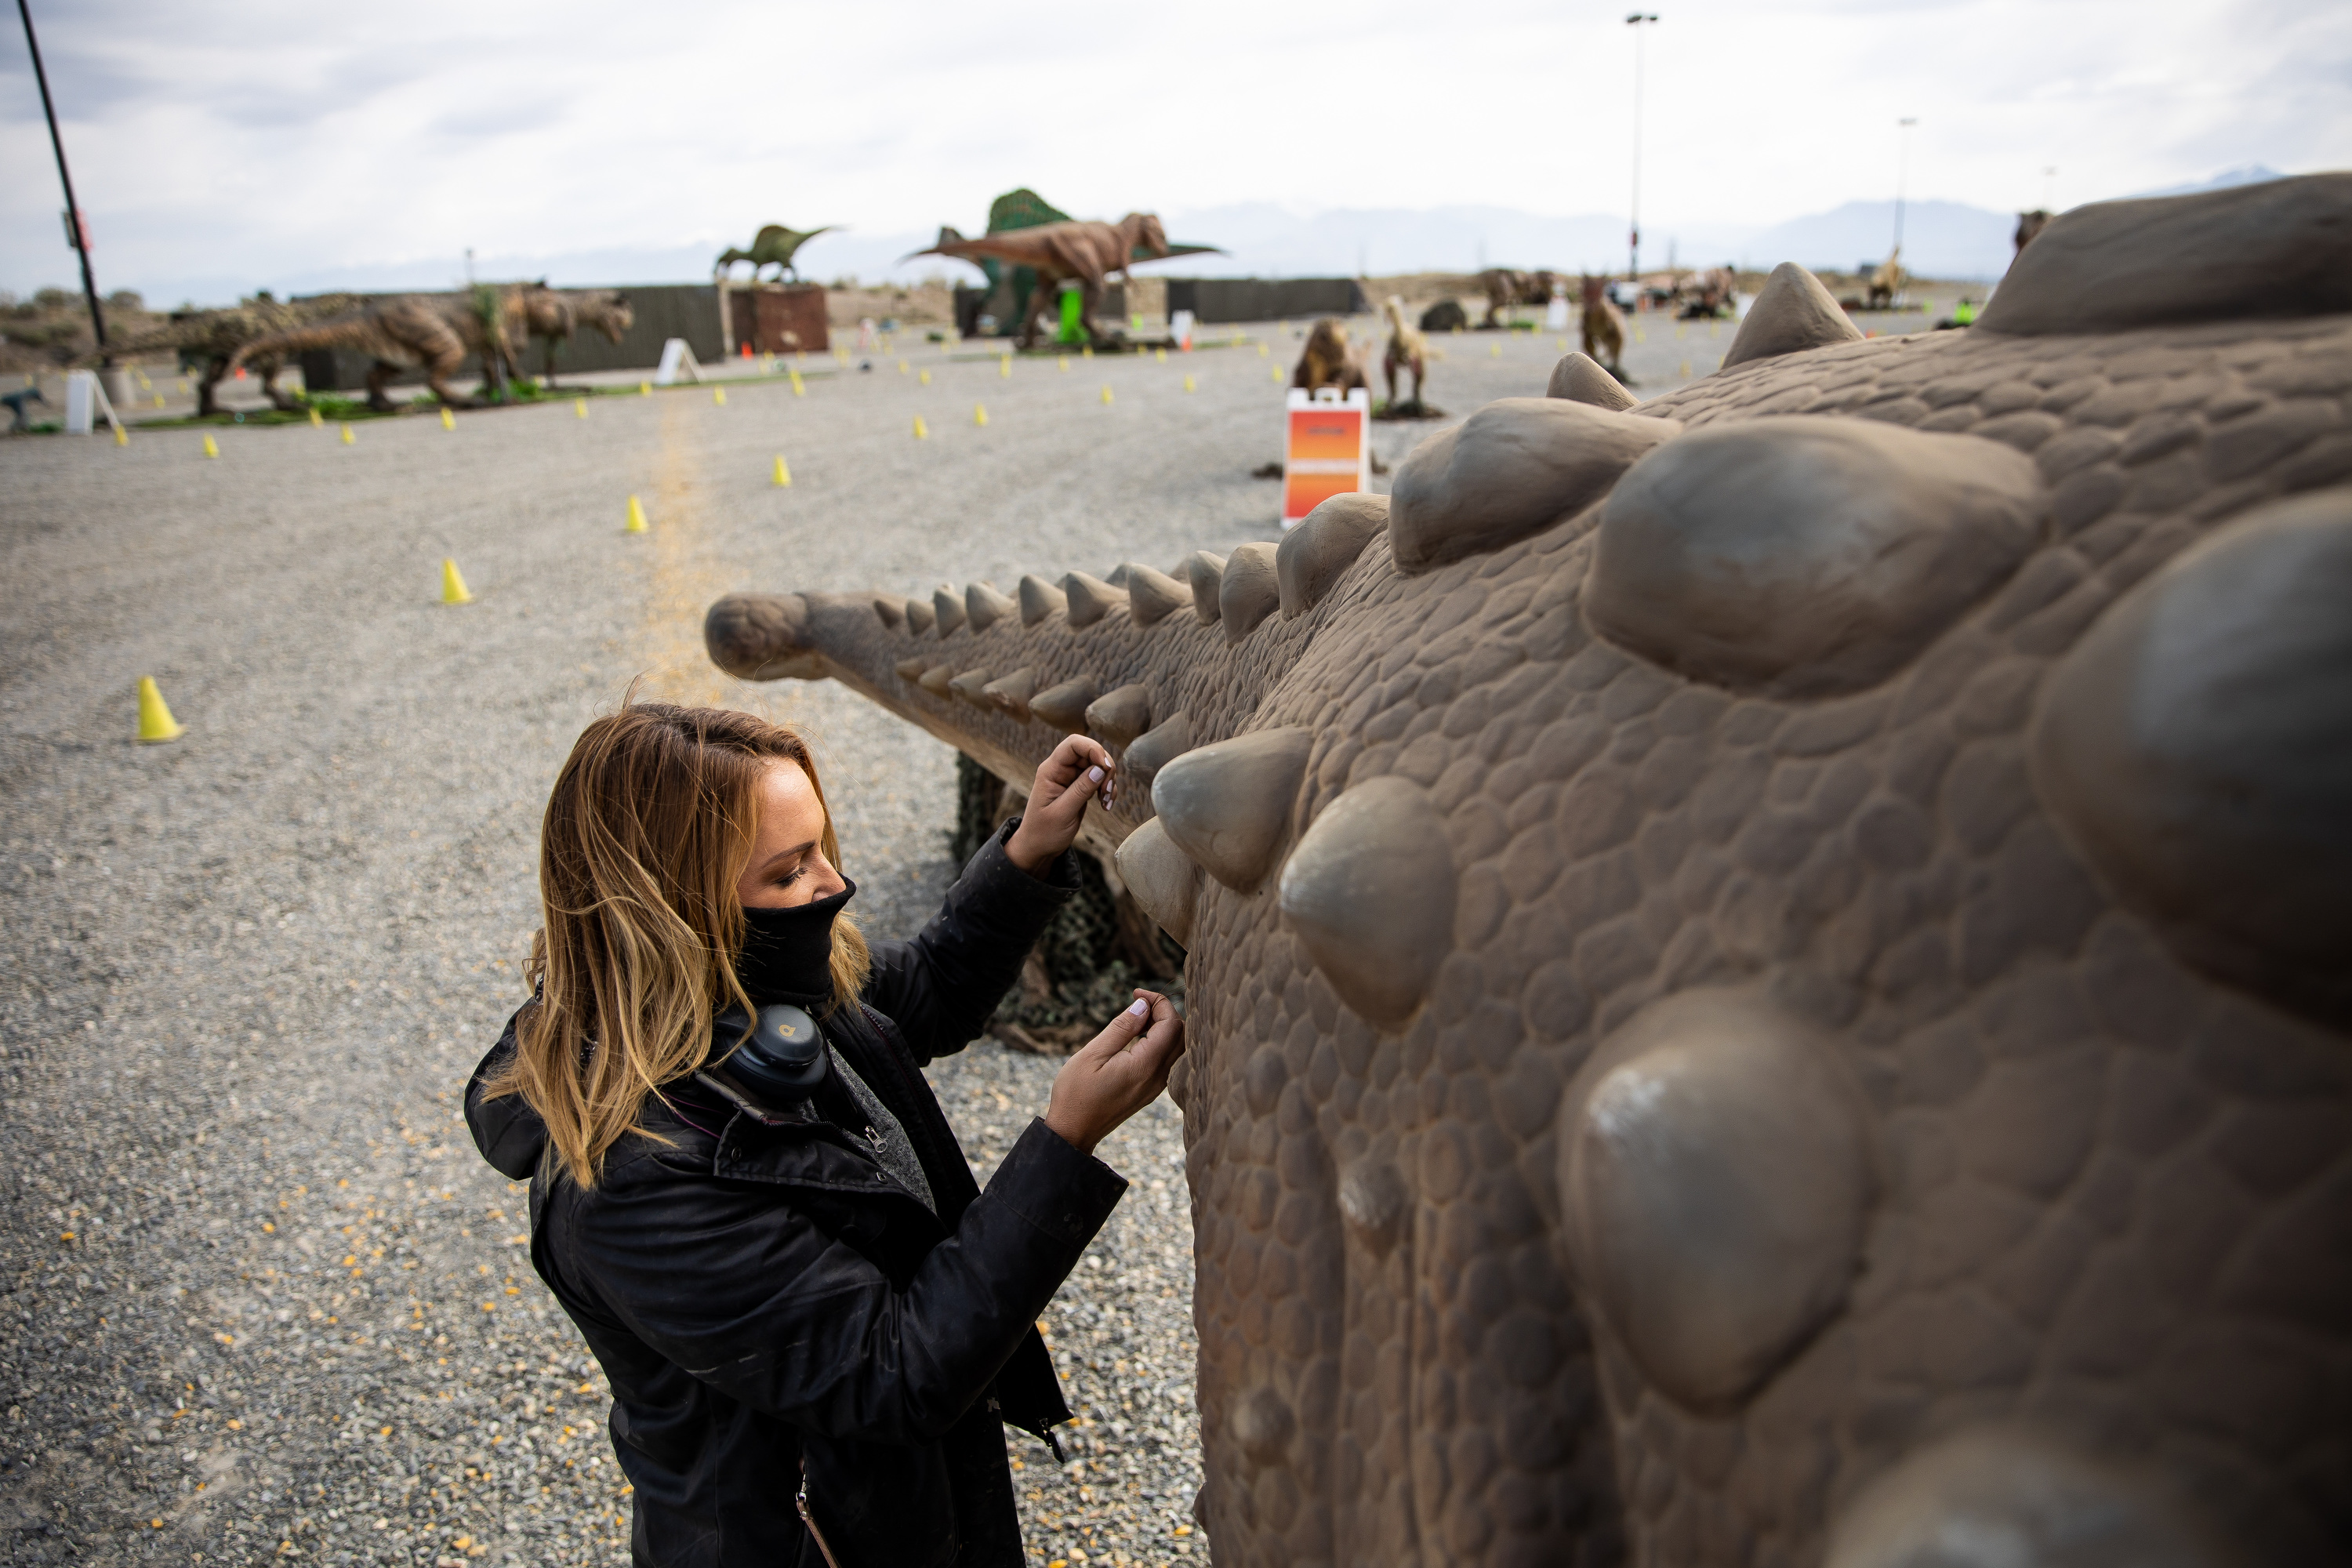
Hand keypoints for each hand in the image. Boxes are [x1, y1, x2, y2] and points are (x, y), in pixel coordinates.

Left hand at [1004, 734, 1116, 876]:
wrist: (1038, 847)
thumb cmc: (1044, 832)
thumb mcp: (1062, 813)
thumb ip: (1081, 790)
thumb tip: (1100, 769)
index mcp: (1051, 770)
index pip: (1073, 744)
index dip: (1093, 749)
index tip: (1106, 768)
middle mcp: (1061, 769)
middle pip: (1090, 752)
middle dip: (1105, 768)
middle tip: (1106, 792)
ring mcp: (1071, 777)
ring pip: (1098, 765)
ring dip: (1108, 781)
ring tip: (1106, 803)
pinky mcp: (1080, 787)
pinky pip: (1100, 779)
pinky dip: (1107, 790)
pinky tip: (1106, 806)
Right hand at [1044, 990, 1184, 1155]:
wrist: (1074, 1131)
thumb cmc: (1076, 1093)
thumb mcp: (1093, 1054)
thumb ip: (1122, 1027)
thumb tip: (1143, 1005)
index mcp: (1146, 1066)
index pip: (1172, 1024)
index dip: (1159, 1002)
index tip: (1136, 992)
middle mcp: (1158, 1077)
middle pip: (1181, 1034)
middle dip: (1164, 1011)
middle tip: (1136, 1002)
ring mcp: (1157, 1086)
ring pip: (1177, 1047)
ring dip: (1163, 1026)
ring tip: (1135, 1018)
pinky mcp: (1151, 1090)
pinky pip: (1168, 1059)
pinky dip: (1159, 1041)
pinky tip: (1137, 1036)